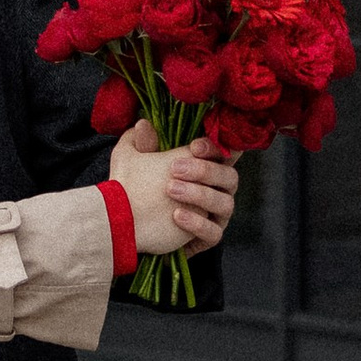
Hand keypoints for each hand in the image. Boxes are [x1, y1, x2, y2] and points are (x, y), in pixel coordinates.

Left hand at [111, 125, 238, 263]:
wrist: (130, 225)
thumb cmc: (141, 188)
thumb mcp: (137, 163)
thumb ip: (143, 144)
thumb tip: (143, 123)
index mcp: (208, 168)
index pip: (225, 154)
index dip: (216, 148)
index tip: (194, 146)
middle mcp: (218, 190)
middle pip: (230, 177)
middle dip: (205, 170)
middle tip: (175, 168)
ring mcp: (216, 215)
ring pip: (225, 204)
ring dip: (199, 195)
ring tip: (171, 190)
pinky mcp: (207, 237)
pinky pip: (213, 232)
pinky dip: (197, 223)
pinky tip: (176, 215)